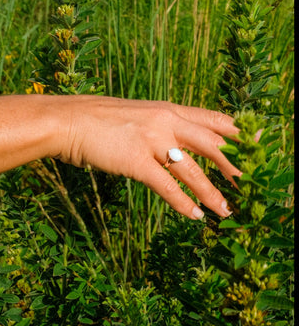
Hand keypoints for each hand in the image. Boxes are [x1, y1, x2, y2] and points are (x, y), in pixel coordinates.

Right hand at [56, 96, 240, 219]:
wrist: (68, 120)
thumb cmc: (100, 119)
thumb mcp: (137, 115)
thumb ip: (161, 124)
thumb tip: (178, 140)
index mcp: (168, 109)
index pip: (213, 119)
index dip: (238, 133)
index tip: (257, 144)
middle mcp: (165, 121)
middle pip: (211, 144)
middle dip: (232, 166)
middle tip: (247, 184)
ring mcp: (151, 140)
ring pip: (193, 170)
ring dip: (212, 193)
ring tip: (226, 211)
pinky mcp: (136, 160)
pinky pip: (167, 186)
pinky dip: (182, 203)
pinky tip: (194, 216)